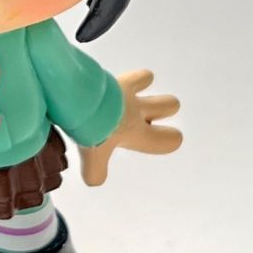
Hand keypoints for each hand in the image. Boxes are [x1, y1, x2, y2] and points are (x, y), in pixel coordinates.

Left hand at [78, 69, 181, 185]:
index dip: (170, 140)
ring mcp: (124, 88)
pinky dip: (117, 77)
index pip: (166, 139)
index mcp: (136, 131)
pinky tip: (105, 80)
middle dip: (166, 108)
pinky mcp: (108, 74)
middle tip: (152, 114)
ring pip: (146, 78)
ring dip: (143, 82)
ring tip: (134, 87)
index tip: (172, 139)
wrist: (80, 98)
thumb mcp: (93, 156)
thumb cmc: (93, 129)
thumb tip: (94, 180)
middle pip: (168, 104)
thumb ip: (96, 171)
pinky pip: (121, 71)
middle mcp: (135, 109)